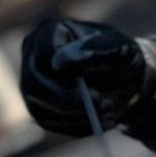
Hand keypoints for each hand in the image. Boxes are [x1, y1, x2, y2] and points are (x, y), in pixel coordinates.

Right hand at [19, 18, 155, 136]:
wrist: (124, 80)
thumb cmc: (121, 58)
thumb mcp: (119, 50)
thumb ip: (94, 50)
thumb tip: (59, 61)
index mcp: (50, 31)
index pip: (44, 54)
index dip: (63, 75)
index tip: (91, 90)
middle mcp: (33, 54)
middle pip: (35, 83)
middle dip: (69, 101)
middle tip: (101, 107)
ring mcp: (31, 81)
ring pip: (39, 106)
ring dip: (75, 116)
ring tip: (106, 112)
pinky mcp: (37, 105)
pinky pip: (47, 122)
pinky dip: (74, 126)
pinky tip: (96, 119)